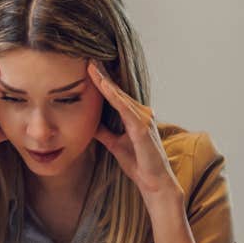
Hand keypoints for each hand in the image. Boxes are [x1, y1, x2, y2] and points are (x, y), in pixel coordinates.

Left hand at [87, 62, 182, 204]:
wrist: (154, 184)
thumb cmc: (139, 164)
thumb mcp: (115, 144)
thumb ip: (105, 132)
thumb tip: (89, 122)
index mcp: (133, 117)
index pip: (115, 95)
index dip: (102, 81)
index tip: (89, 67)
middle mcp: (140, 114)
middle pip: (118, 90)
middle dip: (103, 74)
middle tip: (88, 58)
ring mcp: (142, 120)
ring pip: (120, 96)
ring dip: (106, 81)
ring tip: (92, 66)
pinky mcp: (142, 129)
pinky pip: (125, 109)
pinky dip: (114, 96)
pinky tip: (104, 86)